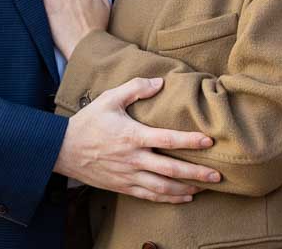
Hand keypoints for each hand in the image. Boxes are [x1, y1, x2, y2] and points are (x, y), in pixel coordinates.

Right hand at [54, 77, 221, 201]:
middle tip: (218, 175)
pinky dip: (169, 199)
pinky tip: (184, 197)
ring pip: (163, 187)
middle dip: (196, 173)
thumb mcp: (109, 98)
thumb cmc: (88, 122)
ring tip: (206, 186)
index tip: (209, 141)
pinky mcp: (123, 187)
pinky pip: (150, 196)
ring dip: (186, 189)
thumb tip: (160, 82)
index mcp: (132, 136)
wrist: (63, 150)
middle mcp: (133, 159)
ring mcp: (129, 175)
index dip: (190, 140)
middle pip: (171, 169)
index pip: (167, 139)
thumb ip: (135, 88)